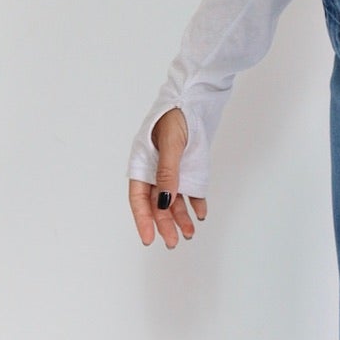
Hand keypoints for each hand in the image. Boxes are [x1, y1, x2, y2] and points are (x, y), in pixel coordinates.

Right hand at [128, 108, 207, 248]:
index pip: (139, 198)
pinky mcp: (189, 165)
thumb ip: (167, 174)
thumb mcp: (171, 145)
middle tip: (173, 242)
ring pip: (174, 198)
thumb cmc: (176, 115)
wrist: (195, 97)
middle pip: (157, 203)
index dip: (143, 219)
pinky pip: (191, 188)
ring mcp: (173, 168)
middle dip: (165, 223)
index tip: (148, 238)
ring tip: (190, 233)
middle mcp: (155, 169)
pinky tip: (201, 214)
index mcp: (143, 163)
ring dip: (181, 216)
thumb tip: (163, 203)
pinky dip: (196, 201)